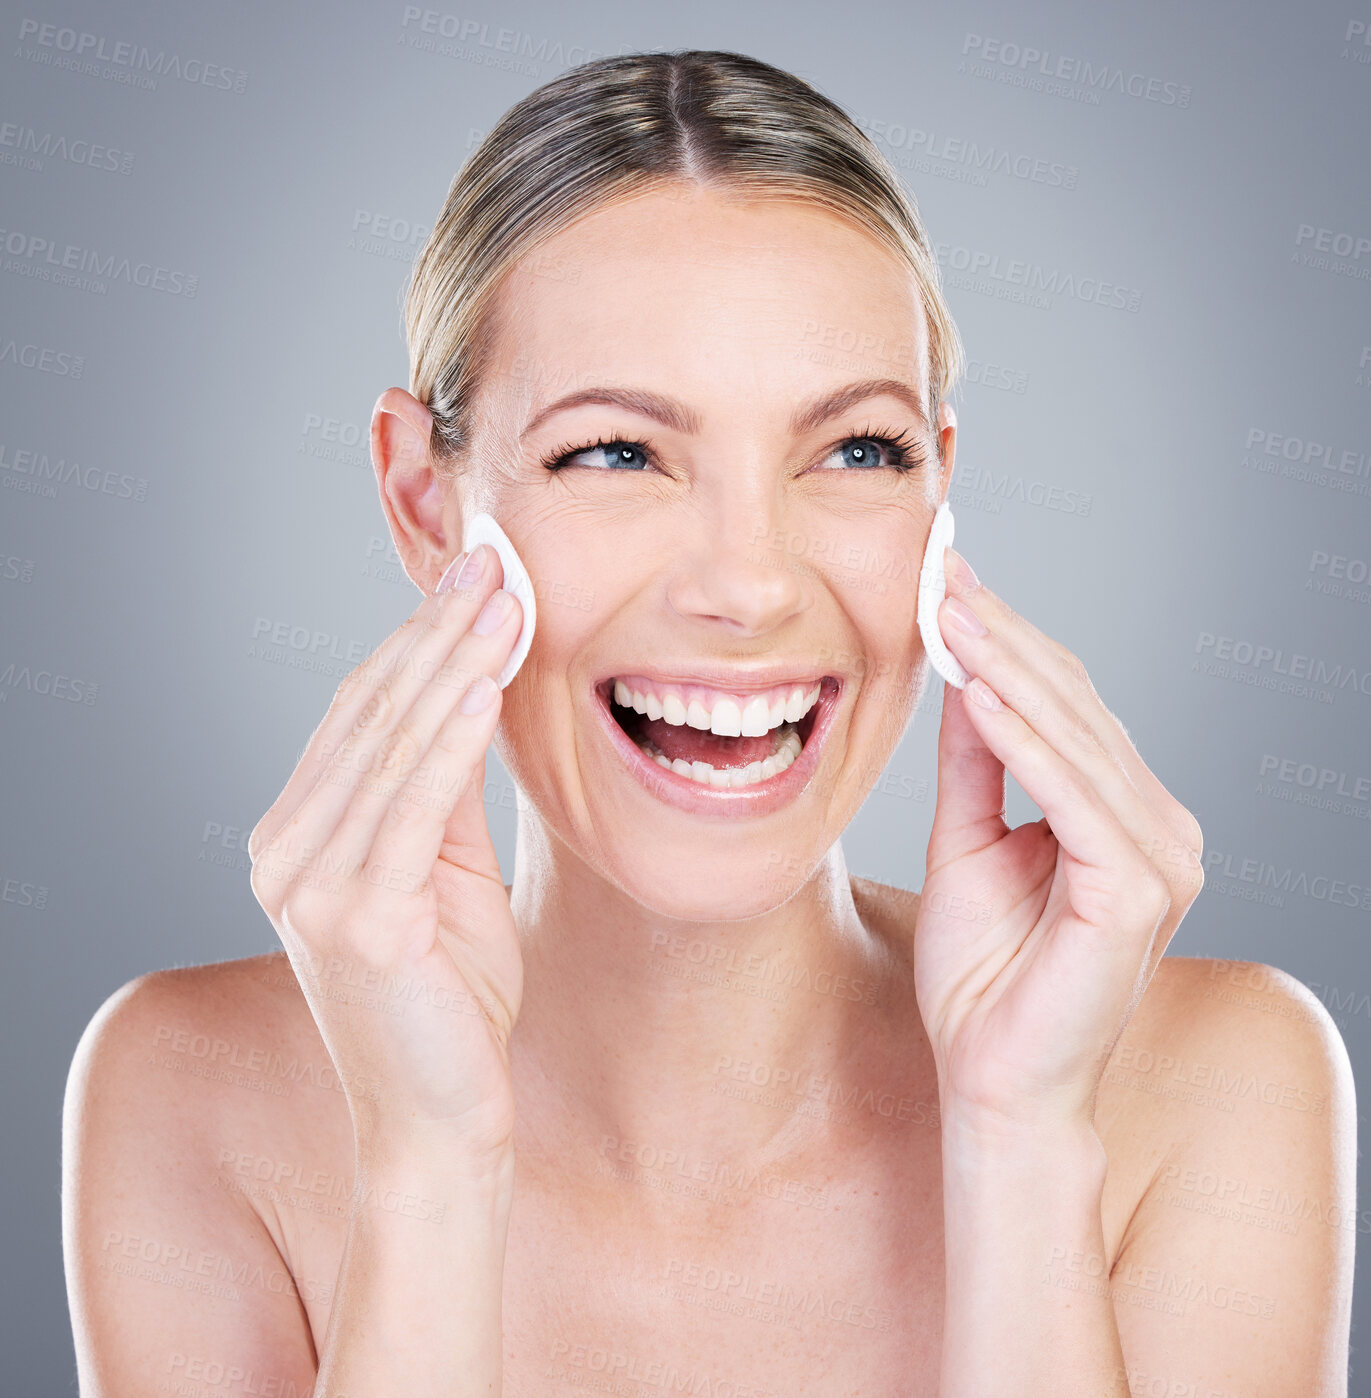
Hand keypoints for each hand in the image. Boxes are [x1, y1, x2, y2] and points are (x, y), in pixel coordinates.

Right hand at [247, 545, 525, 1164]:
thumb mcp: (444, 872)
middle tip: (496, 563)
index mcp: (300, 836)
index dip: (418, 640)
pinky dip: (452, 737)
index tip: (475, 581)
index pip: (359, 714)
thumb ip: (443, 792)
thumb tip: (474, 692)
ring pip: (392, 746)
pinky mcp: (360, 922)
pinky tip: (487, 681)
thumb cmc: (450, 996)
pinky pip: (416, 807)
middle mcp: (288, 853)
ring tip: (506, 599)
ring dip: (454, 663)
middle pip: (372, 715)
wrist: (438, 1117)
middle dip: (440, 632)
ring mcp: (313, 888)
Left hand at [913, 547, 1204, 1136]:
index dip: (1008, 644)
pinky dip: (1024, 741)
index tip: (949, 586)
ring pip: (1076, 739)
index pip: (1067, 707)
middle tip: (944, 576)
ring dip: (1008, 671)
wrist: (995, 1081)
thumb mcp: (967, 844)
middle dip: (1003, 638)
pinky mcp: (1139, 890)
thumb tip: (964, 680)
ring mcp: (1160, 858)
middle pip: (1076, 708)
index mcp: (1124, 816)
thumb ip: (975, 766)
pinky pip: (1074, 796)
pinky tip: (979, 694)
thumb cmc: (983, 977)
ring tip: (950, 615)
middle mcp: (1157, 827)